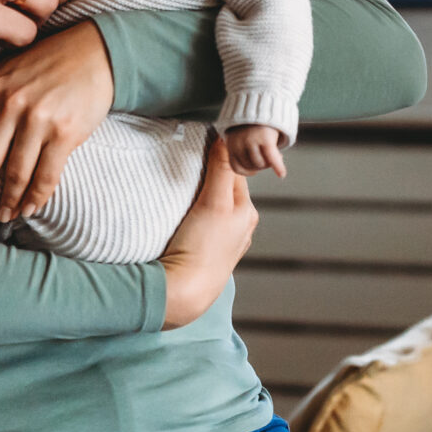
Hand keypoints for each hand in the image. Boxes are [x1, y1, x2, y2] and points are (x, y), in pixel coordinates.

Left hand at [0, 22, 114, 223]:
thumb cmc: (50, 62)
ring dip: (8, 200)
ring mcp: (38, 120)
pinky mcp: (65, 133)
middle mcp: (9, 106)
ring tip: (3, 215)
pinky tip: (30, 208)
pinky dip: (36, 197)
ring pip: (16, 173)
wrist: (96, 52)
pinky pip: (46, 175)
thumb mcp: (9, 72)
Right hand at [159, 135, 257, 328]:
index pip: (235, 173)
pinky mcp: (208, 254)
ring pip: (215, 207)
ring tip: (185, 188)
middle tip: (189, 163)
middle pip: (225, 190)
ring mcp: (225, 243)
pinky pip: (205, 225)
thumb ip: (221, 170)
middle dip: (211, 176)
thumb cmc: (201, 247)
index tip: (202, 144)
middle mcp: (241, 227)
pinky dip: (196, 215)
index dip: (219, 157)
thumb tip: (225, 140)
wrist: (184, 291)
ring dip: (202, 196)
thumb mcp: (214, 203)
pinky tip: (184, 217)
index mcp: (247, 212)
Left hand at [221, 123, 287, 179]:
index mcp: (230, 141)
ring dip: (269, 163)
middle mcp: (238, 142)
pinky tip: (282, 174)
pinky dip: (278, 167)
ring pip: (261, 164)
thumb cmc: (254, 117)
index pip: (236, 167)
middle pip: (250, 166)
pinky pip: (272, 159)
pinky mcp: (265, 138)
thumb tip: (251, 167)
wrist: (263, 97)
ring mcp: (251, 140)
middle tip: (269, 157)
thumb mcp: (240, 131)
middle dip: (261, 165)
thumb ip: (242, 146)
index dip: (248, 170)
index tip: (256, 169)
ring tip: (275, 154)